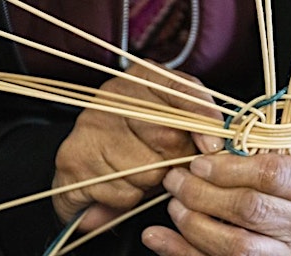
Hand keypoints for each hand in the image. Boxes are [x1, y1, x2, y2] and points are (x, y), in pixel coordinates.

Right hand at [52, 62, 222, 230]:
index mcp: (140, 78)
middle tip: (170, 162)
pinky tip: (121, 182)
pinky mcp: (74, 158)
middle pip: (168, 135)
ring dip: (152, 181)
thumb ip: (196, 120)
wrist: (86, 165)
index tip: (214, 146)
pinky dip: (129, 196)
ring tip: (141, 171)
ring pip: (147, 169)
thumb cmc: (138, 141)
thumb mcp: (171, 120)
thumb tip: (216, 143)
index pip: (181, 89)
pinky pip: (124, 190)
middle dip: (177, 159)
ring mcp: (89, 125)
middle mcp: (111, 95)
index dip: (202, 119)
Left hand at [143, 136, 290, 254]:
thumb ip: (257, 148)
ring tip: (174, 204)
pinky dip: (184, 253)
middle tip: (175, 180)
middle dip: (202, 194)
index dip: (227, 168)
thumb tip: (205, 150)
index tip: (198, 163)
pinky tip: (160, 238)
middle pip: (250, 210)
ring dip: (193, 224)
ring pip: (237, 246)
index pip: (271, 174)